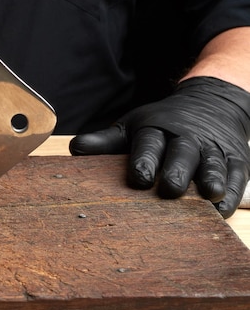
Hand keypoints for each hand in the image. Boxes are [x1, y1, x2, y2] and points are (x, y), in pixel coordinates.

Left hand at [69, 77, 249, 217]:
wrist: (209, 104)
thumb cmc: (161, 124)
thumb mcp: (133, 127)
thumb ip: (107, 142)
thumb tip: (76, 150)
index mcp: (157, 128)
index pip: (149, 142)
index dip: (144, 159)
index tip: (138, 178)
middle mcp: (186, 137)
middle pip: (182, 152)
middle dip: (177, 170)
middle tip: (170, 189)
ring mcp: (213, 149)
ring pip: (213, 163)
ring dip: (212, 178)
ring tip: (210, 195)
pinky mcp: (236, 160)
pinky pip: (237, 175)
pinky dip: (233, 191)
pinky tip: (225, 205)